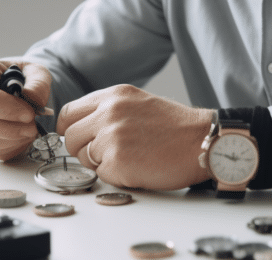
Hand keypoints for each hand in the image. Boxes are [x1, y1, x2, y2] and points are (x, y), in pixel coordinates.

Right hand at [0, 57, 50, 159]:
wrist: (14, 85)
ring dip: (12, 139)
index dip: (7, 109)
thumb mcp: (36, 71)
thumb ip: (38, 84)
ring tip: (30, 129)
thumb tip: (32, 99)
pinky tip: (21, 135)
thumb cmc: (21, 76)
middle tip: (33, 125)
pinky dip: (10, 146)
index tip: (29, 113)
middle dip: (11, 128)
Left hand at [57, 84, 214, 190]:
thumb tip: (82, 126)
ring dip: (100, 162)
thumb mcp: (138, 103)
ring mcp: (111, 136)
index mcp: (113, 95)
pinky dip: (116, 175)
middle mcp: (109, 112)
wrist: (202, 141)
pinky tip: (137, 167)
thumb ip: (108, 110)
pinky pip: (100, 174)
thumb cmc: (176, 127)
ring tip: (129, 157)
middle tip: (109, 152)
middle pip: (71, 137)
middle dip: (84, 149)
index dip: (72, 129)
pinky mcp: (117, 161)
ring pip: (82, 156)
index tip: (81, 138)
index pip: (69, 113)